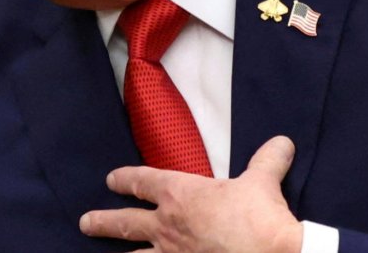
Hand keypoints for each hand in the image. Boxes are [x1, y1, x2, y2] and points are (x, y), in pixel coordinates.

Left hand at [79, 136, 302, 252]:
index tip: (112, 179)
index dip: (125, 179)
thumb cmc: (260, 217)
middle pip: (126, 222)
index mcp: (181, 194)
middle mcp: (168, 225)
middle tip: (85, 221)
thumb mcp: (263, 182)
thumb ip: (267, 160)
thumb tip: (282, 142)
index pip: (143, 181)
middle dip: (104, 220)